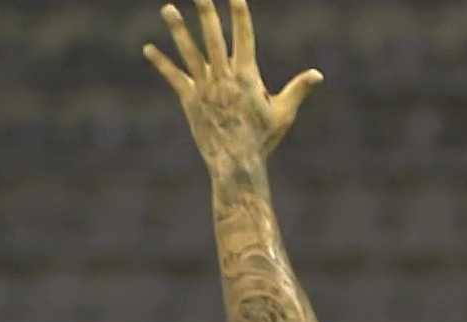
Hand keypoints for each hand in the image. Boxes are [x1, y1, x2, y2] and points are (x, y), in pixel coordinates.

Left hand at [144, 0, 322, 172]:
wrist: (237, 162)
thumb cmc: (262, 139)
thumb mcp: (283, 113)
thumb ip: (298, 89)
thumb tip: (318, 75)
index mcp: (247, 76)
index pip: (244, 36)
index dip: (239, 13)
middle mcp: (224, 77)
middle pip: (214, 36)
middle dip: (206, 11)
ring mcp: (206, 88)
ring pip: (190, 52)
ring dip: (178, 29)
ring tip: (168, 8)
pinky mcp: (191, 100)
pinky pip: (174, 78)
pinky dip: (161, 63)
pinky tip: (148, 49)